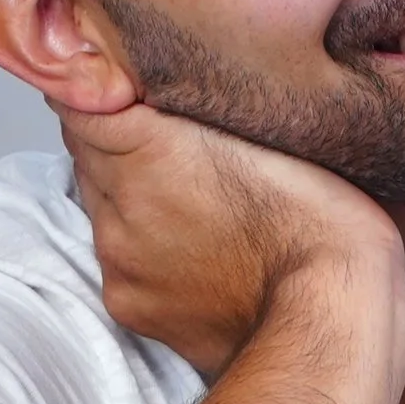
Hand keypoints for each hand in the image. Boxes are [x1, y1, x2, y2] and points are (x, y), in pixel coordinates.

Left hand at [61, 98, 404, 383]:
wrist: (328, 322)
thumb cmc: (319, 222)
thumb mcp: (273, 129)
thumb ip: (200, 104)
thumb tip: (152, 80)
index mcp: (147, 145)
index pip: (77, 97)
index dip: (102, 85)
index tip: (123, 85)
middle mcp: (117, 201)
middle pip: (88, 152)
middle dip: (119, 142)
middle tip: (176, 146)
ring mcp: (117, 257)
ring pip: (102, 207)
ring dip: (131, 198)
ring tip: (196, 207)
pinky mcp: (127, 302)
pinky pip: (117, 260)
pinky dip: (143, 251)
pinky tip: (195, 254)